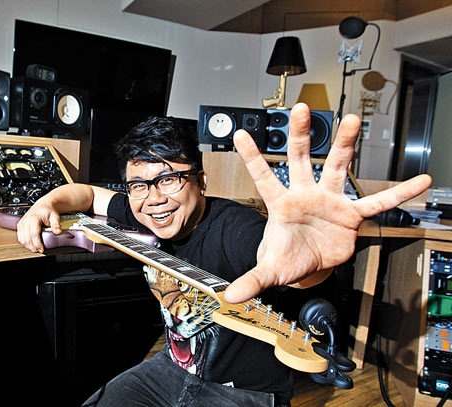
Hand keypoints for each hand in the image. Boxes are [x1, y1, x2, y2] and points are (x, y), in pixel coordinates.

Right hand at [16, 198, 62, 252]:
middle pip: (27, 239)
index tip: (42, 249)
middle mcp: (25, 221)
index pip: (34, 234)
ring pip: (22, 239)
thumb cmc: (48, 210)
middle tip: (39, 250)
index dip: (37, 244)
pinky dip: (24, 243)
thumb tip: (58, 232)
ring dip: (28, 246)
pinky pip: (20, 237)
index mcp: (33, 218)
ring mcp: (22, 223)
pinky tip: (30, 245)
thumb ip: (56, 225)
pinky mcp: (20, 226)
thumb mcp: (55, 216)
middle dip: (33, 247)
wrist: (43, 205)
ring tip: (36, 249)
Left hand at [222, 103, 431, 302]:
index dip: (252, 157)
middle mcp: (305, 195)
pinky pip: (376, 202)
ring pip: (336, 167)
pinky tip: (418, 182)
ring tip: (352, 121)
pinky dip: (396, 193)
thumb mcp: (268, 270)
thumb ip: (251, 280)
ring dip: (343, 145)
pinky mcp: (351, 215)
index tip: (239, 134)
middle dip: (300, 135)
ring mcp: (329, 201)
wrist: (311, 264)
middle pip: (299, 160)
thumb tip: (230, 297)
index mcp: (281, 205)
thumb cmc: (287, 258)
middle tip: (300, 109)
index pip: (263, 177)